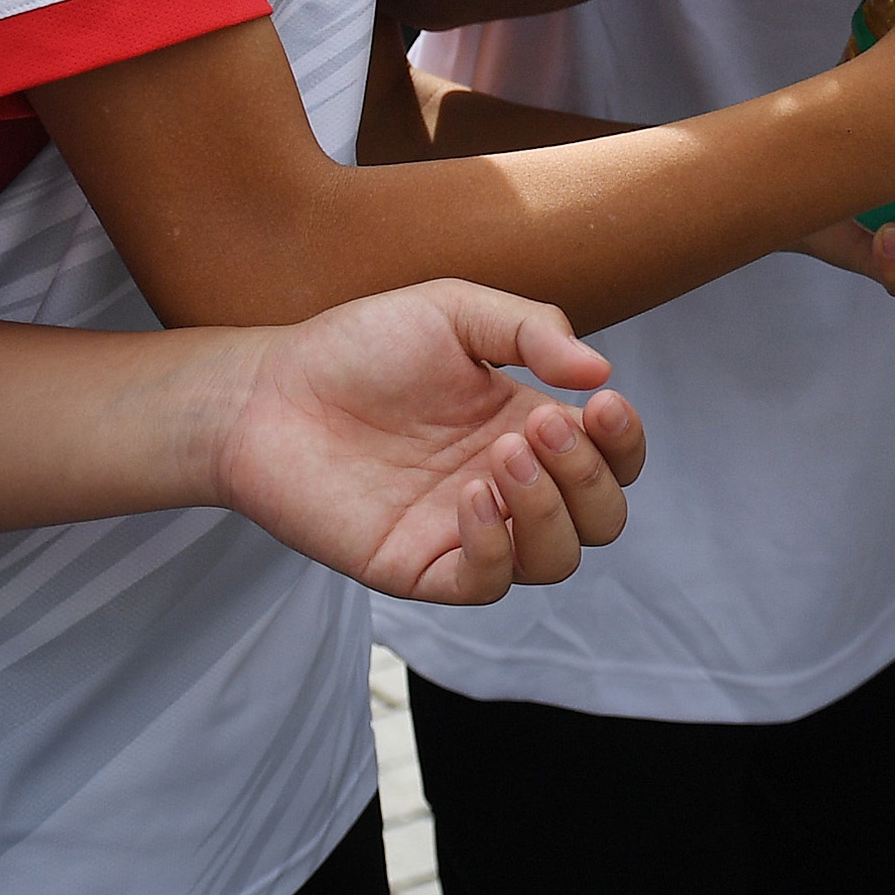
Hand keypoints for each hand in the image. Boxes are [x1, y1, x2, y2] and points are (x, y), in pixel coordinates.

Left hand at [213, 281, 646, 604]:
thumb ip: (528, 330)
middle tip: (541, 423)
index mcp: (525, 424)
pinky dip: (498, 545)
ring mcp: (468, 529)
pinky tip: (472, 497)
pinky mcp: (421, 565)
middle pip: (601, 517)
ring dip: (550, 509)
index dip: (625, 442)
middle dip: (590, 475)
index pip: (613, 458)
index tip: (602, 403)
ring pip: (557, 558)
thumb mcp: (452, 312)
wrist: (269, 390)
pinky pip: (488, 582)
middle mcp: (508, 483)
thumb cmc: (358, 347)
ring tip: (501, 455)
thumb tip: (600, 371)